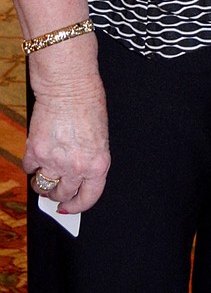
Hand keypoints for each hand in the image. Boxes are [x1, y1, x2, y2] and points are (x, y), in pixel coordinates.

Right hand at [23, 70, 110, 213]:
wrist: (68, 84)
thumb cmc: (87, 102)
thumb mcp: (99, 136)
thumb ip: (89, 159)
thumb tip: (77, 177)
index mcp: (97, 162)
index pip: (88, 197)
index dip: (77, 206)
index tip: (70, 207)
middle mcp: (76, 166)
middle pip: (63, 194)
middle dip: (59, 193)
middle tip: (56, 187)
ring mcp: (54, 161)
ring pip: (43, 187)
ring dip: (43, 183)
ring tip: (45, 171)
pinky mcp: (35, 151)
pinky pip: (29, 169)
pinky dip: (32, 165)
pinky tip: (38, 153)